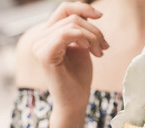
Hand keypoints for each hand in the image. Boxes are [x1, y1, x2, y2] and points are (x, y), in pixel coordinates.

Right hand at [32, 1, 108, 115]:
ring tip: (100, 52)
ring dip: (93, 37)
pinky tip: (92, 51)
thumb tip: (88, 13)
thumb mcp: (82, 48)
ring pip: (72, 25)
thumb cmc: (79, 79)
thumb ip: (81, 31)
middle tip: (105, 47)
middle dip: (94, 31)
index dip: (82, 7)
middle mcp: (40, 39)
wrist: (75, 102)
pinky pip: (66, 34)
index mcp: (48, 36)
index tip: (100, 15)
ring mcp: (40, 46)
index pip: (63, 10)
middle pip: (71, 17)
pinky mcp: (44, 55)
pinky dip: (84, 38)